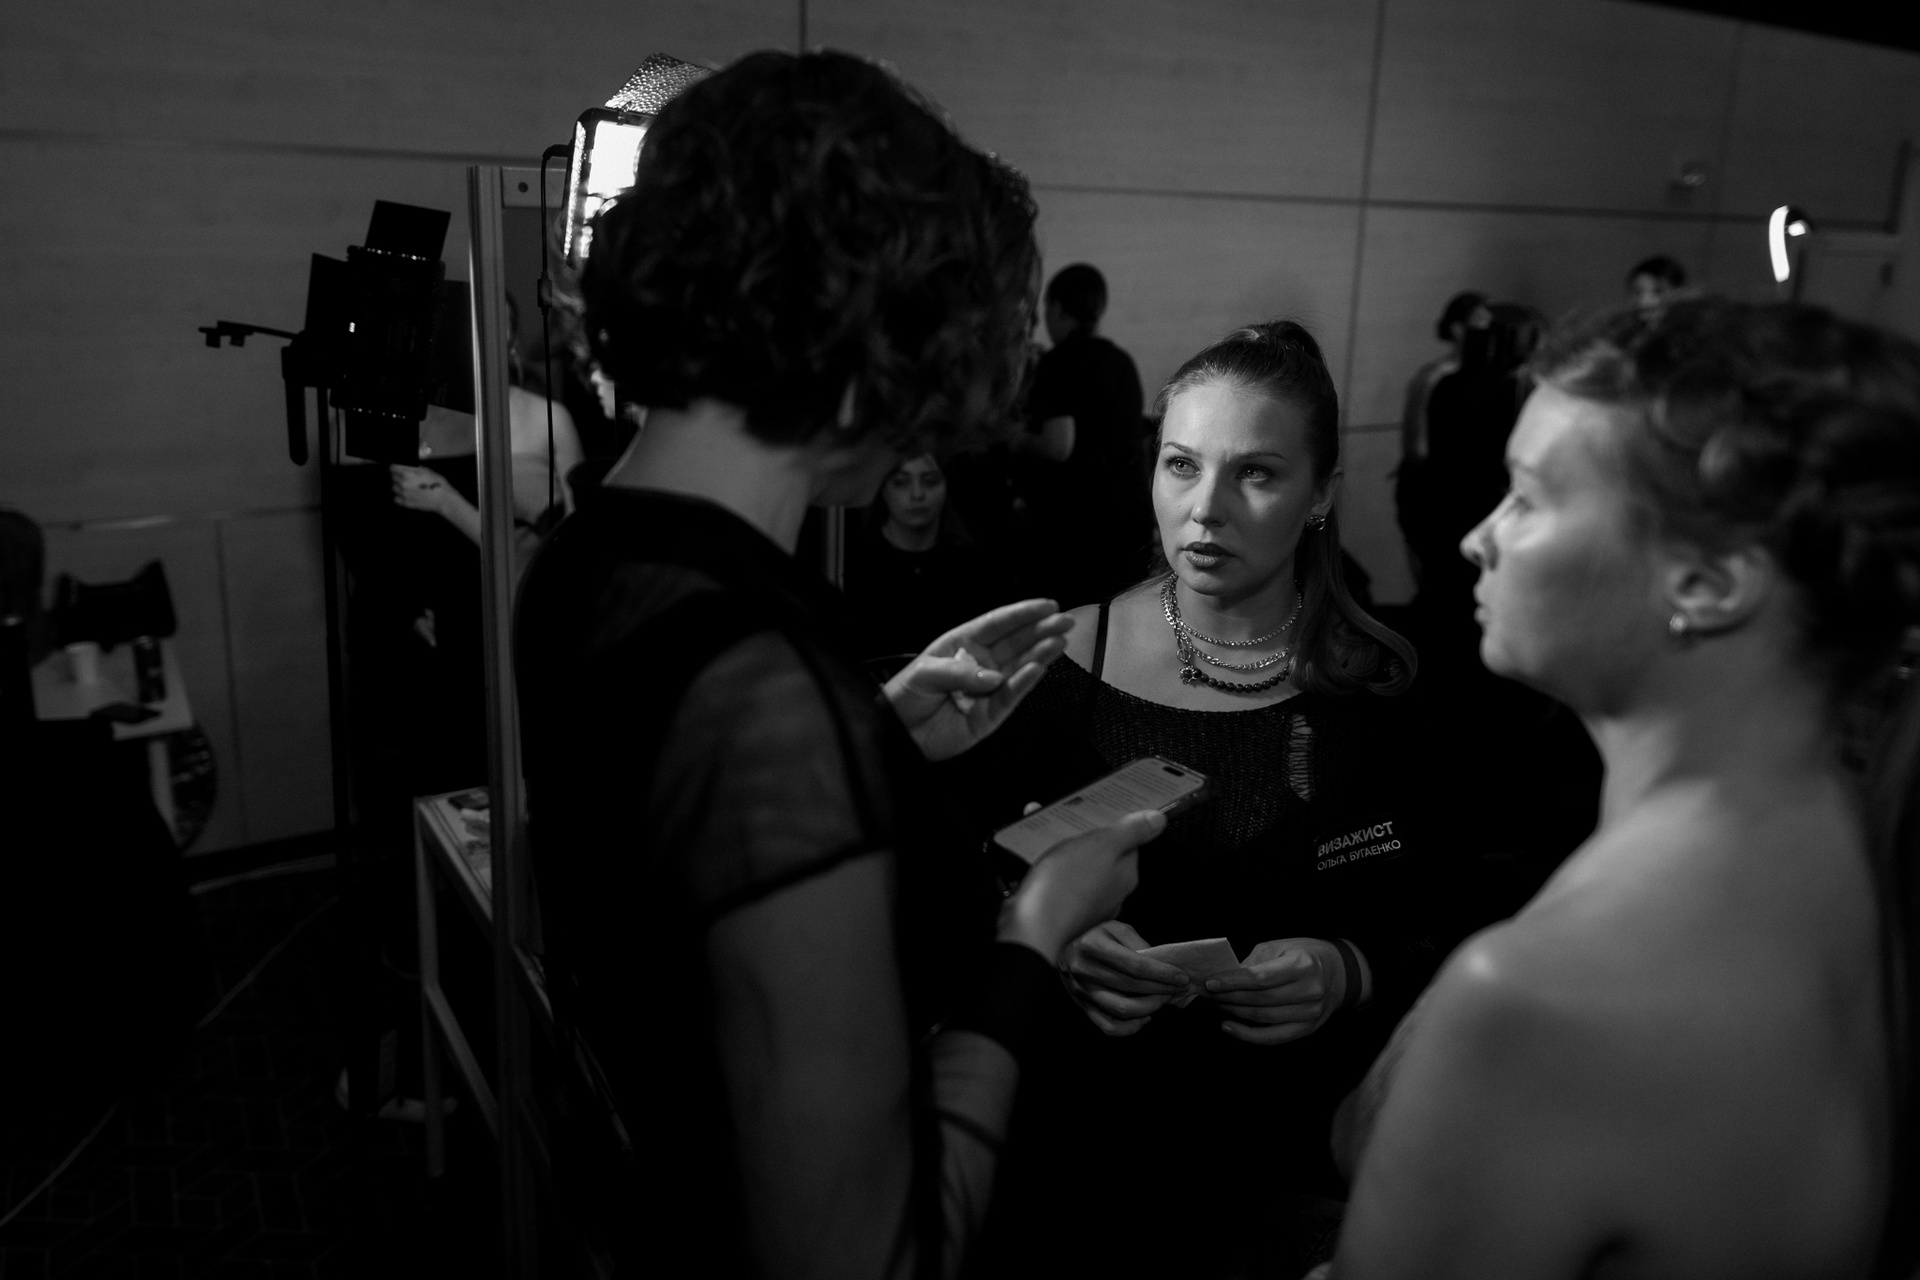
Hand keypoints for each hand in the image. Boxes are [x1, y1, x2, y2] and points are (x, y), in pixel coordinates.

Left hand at [391, 464, 452, 514]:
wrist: (444, 499)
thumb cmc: (437, 484)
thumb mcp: (426, 470)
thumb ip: (412, 468)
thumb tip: (405, 466)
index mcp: (407, 474)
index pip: (392, 468)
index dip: (397, 468)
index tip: (400, 469)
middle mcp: (403, 484)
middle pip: (392, 477)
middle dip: (399, 476)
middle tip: (409, 478)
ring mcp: (404, 494)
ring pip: (394, 487)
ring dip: (399, 486)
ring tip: (409, 487)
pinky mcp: (406, 503)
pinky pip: (396, 498)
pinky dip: (400, 496)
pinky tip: (408, 494)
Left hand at [884, 599, 1072, 761]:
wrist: (895, 733)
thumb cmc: (905, 696)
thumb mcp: (923, 674)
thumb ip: (957, 672)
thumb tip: (992, 677)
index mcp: (963, 645)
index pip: (997, 625)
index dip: (1022, 614)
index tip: (1046, 606)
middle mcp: (981, 664)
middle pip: (1016, 644)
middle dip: (1041, 631)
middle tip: (1065, 622)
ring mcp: (988, 689)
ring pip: (1019, 669)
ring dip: (1040, 654)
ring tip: (1059, 642)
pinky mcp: (989, 716)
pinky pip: (1010, 699)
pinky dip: (1024, 685)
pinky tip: (1039, 669)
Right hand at [997, 810, 1163, 964]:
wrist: (1031, 926)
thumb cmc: (1066, 885)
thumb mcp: (1103, 846)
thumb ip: (1132, 832)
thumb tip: (1159, 820)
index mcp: (1125, 874)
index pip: (1128, 842)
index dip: (1112, 824)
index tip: (1098, 811)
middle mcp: (1111, 892)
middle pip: (1102, 854)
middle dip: (1083, 835)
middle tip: (1065, 819)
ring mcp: (1087, 903)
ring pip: (1079, 866)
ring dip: (1062, 848)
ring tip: (1044, 833)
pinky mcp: (1064, 909)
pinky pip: (1061, 881)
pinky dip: (1050, 867)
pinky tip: (1036, 860)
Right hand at [1059, 920, 1189, 1036]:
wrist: (1067, 949)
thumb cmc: (1097, 937)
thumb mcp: (1116, 929)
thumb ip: (1138, 944)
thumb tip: (1162, 966)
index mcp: (1092, 946)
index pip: (1134, 965)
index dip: (1161, 973)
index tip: (1181, 977)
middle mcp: (1083, 970)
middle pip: (1130, 987)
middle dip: (1161, 989)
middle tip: (1179, 988)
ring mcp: (1081, 992)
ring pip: (1121, 1010)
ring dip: (1150, 1007)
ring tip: (1164, 999)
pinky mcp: (1083, 1008)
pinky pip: (1109, 1027)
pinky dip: (1131, 1027)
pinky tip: (1145, 1017)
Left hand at [1205, 937, 1346, 1045]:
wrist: (1338, 974)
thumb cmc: (1305, 956)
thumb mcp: (1280, 947)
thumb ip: (1253, 962)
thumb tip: (1223, 976)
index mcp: (1302, 966)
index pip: (1260, 978)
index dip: (1232, 982)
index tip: (1210, 982)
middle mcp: (1309, 991)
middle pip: (1259, 1000)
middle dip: (1227, 998)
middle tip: (1205, 994)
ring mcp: (1310, 1014)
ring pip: (1262, 1018)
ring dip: (1232, 1013)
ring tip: (1214, 1004)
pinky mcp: (1306, 1029)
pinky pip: (1272, 1037)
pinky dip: (1247, 1035)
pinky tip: (1228, 1026)